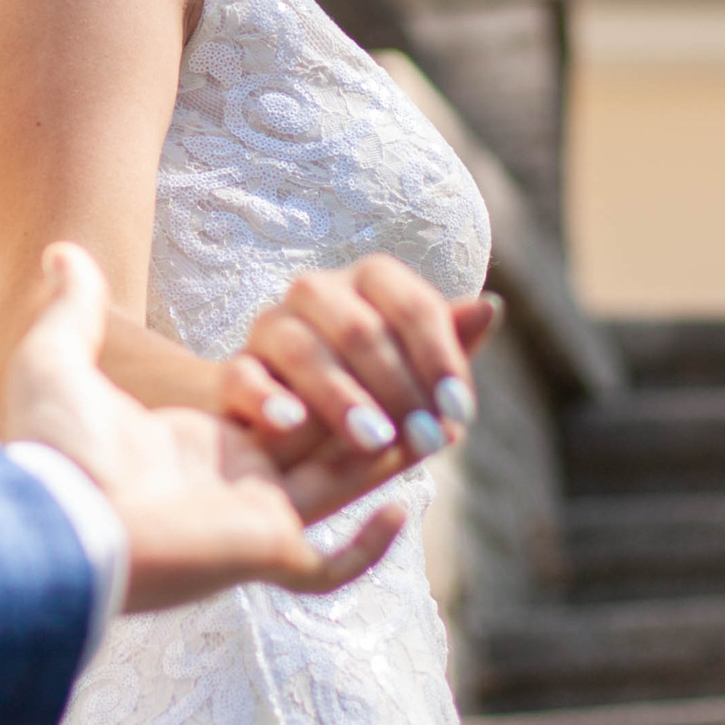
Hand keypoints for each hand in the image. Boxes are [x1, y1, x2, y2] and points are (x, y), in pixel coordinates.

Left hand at [0, 244, 413, 610]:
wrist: (43, 522)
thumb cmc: (48, 452)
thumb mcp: (55, 362)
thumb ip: (73, 308)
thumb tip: (59, 252)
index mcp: (200, 445)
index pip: (289, 404)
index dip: (334, 375)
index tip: (369, 340)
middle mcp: (235, 486)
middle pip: (338, 442)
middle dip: (391, 401)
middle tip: (441, 374)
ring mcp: (253, 523)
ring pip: (347, 482)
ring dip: (395, 450)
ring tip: (451, 413)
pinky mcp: (261, 552)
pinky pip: (325, 566)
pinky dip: (364, 550)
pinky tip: (399, 514)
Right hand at [215, 259, 499, 467]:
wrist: (283, 415)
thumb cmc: (369, 391)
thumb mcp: (413, 373)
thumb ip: (448, 346)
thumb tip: (491, 307)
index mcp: (370, 282)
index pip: (411, 305)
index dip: (440, 359)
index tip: (459, 413)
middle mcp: (316, 292)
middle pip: (360, 327)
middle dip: (400, 388)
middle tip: (427, 442)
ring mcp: (269, 327)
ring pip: (302, 348)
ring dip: (342, 396)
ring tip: (374, 440)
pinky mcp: (233, 368)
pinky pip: (241, 376)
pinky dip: (266, 398)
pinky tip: (293, 424)